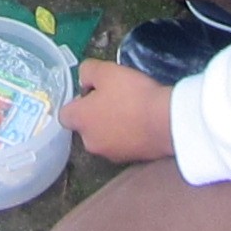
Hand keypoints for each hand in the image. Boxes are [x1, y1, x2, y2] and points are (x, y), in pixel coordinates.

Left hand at [60, 59, 175, 162]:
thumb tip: (85, 81)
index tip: (92, 92)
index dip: (76, 102)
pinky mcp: (130, 160)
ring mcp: (110, 154)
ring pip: (104, 137)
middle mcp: (90, 142)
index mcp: (80, 120)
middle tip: (114, 98)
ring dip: (112, 126)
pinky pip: (123, 144)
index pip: (64, 115)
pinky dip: (128, 135)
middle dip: (95, 114)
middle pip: (85, 126)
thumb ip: (87, 71)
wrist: (166, 122)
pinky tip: (142, 122)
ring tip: (132, 109)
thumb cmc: (131, 94)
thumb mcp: (106, 71)